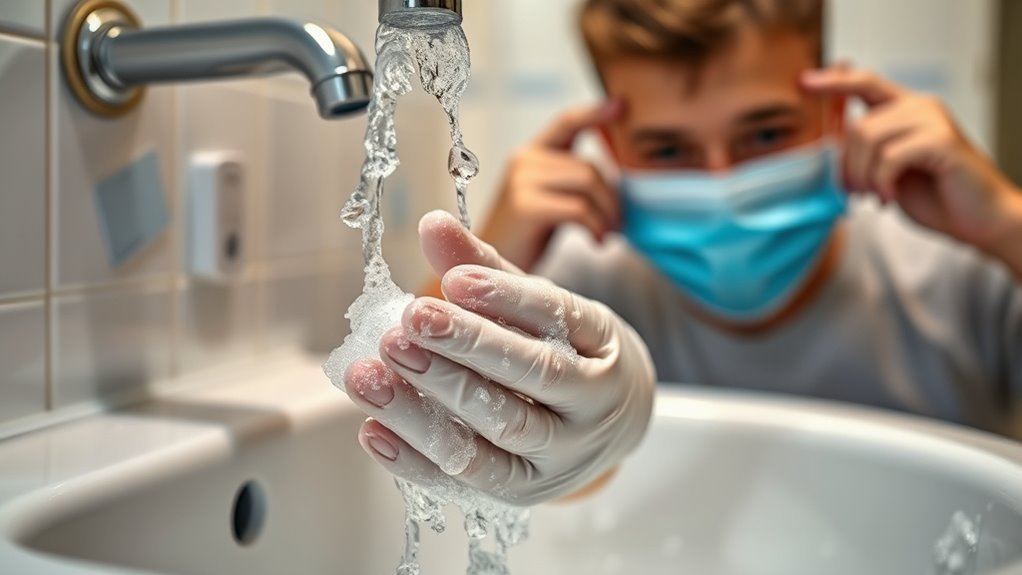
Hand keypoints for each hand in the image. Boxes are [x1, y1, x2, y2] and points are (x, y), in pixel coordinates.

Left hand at [345, 211, 655, 505]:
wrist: (615, 422)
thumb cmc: (568, 352)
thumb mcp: (540, 306)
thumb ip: (485, 269)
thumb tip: (431, 224)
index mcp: (601, 346)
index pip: (557, 317)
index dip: (505, 299)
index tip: (454, 280)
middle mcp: (590, 406)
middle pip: (528, 380)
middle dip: (463, 351)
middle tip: (407, 325)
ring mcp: (561, 456)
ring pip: (497, 435)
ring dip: (426, 407)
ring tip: (370, 374)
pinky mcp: (528, 493)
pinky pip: (470, 480)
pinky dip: (417, 460)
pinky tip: (372, 429)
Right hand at [478, 102, 623, 272]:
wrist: (486, 266)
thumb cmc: (524, 237)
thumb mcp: (548, 199)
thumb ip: (572, 181)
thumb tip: (619, 181)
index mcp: (530, 155)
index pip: (566, 122)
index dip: (595, 112)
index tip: (622, 105)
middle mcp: (524, 161)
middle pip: (589, 166)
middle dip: (612, 198)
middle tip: (619, 224)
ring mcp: (522, 182)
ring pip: (588, 184)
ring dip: (607, 213)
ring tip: (607, 233)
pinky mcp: (526, 206)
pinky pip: (579, 209)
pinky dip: (596, 226)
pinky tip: (597, 241)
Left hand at [803, 67, 1021, 253]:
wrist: (978, 220)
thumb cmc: (935, 196)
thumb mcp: (887, 169)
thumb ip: (865, 151)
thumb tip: (829, 146)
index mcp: (905, 109)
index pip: (864, 83)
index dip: (833, 82)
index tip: (804, 83)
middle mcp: (920, 106)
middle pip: (858, 127)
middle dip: (847, 167)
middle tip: (854, 193)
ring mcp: (933, 120)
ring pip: (868, 139)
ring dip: (863, 176)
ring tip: (875, 196)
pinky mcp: (942, 140)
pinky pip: (889, 156)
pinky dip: (881, 182)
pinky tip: (889, 197)